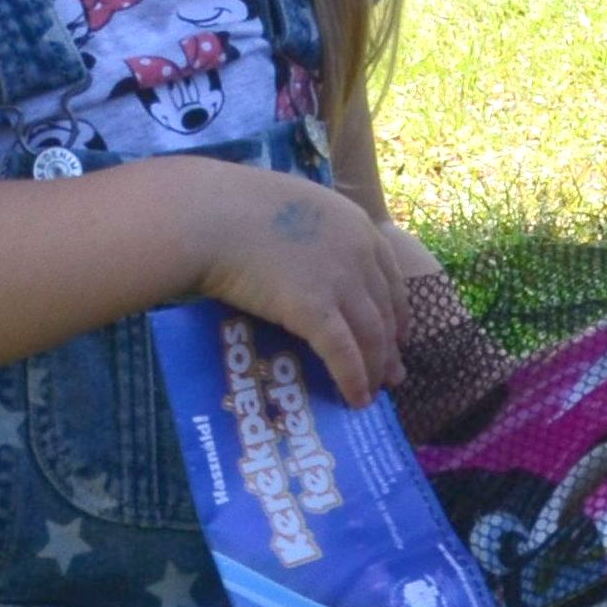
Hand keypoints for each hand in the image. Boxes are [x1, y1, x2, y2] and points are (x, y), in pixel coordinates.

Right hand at [180, 165, 408, 403]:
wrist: (209, 216)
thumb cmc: (234, 207)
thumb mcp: (293, 208)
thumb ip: (313, 233)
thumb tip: (306, 261)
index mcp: (356, 225)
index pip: (389, 276)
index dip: (396, 310)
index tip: (398, 334)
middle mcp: (359, 253)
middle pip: (385, 309)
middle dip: (389, 346)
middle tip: (391, 374)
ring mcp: (341, 281)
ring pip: (371, 335)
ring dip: (374, 368)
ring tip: (373, 391)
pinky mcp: (316, 310)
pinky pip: (343, 353)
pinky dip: (353, 379)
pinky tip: (355, 399)